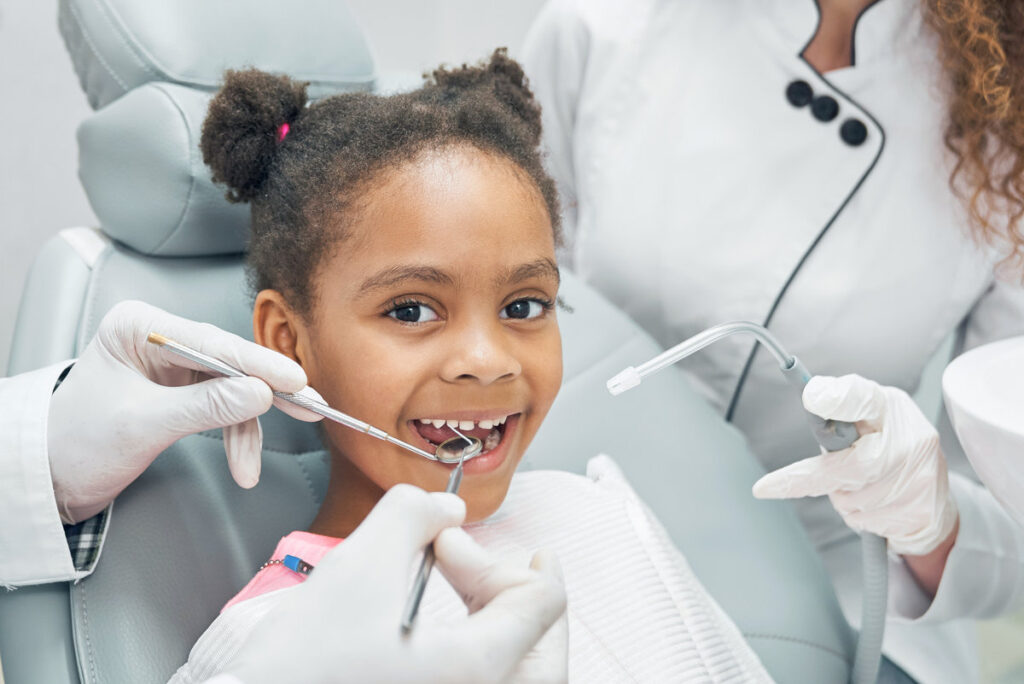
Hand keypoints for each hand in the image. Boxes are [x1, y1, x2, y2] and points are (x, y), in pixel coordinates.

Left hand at [47, 300, 319, 522]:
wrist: (50, 479)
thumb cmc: (77, 445)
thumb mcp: (143, 425)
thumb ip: (205, 407)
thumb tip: (261, 394)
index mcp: (138, 326)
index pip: (212, 342)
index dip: (259, 364)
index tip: (296, 381)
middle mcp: (158, 337)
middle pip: (229, 362)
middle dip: (266, 393)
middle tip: (310, 407)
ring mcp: (172, 365)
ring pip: (232, 389)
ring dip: (247, 429)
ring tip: (251, 467)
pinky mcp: (181, 390)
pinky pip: (223, 407)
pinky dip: (236, 436)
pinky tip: (242, 464)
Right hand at [226, 485, 567, 683]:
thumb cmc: (302, 663)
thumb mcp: (360, 564)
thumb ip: (413, 515)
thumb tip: (447, 510)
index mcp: (478, 667)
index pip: (544, 604)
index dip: (519, 558)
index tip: (474, 543)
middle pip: (536, 637)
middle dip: (504, 584)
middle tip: (456, 557)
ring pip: (511, 661)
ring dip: (492, 613)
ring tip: (445, 581)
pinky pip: (478, 675)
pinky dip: (471, 640)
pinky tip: (428, 619)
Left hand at [752, 374, 958, 555]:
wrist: (933, 498)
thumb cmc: (888, 449)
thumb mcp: (868, 417)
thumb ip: (841, 409)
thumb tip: (812, 394)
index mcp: (890, 407)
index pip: (862, 398)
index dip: (837, 399)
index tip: (812, 398)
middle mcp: (911, 437)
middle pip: (845, 466)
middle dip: (803, 479)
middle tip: (765, 488)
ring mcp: (920, 476)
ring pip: (848, 497)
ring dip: (841, 497)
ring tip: (861, 486)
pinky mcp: (920, 511)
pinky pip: (862, 519)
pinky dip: (858, 516)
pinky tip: (877, 505)